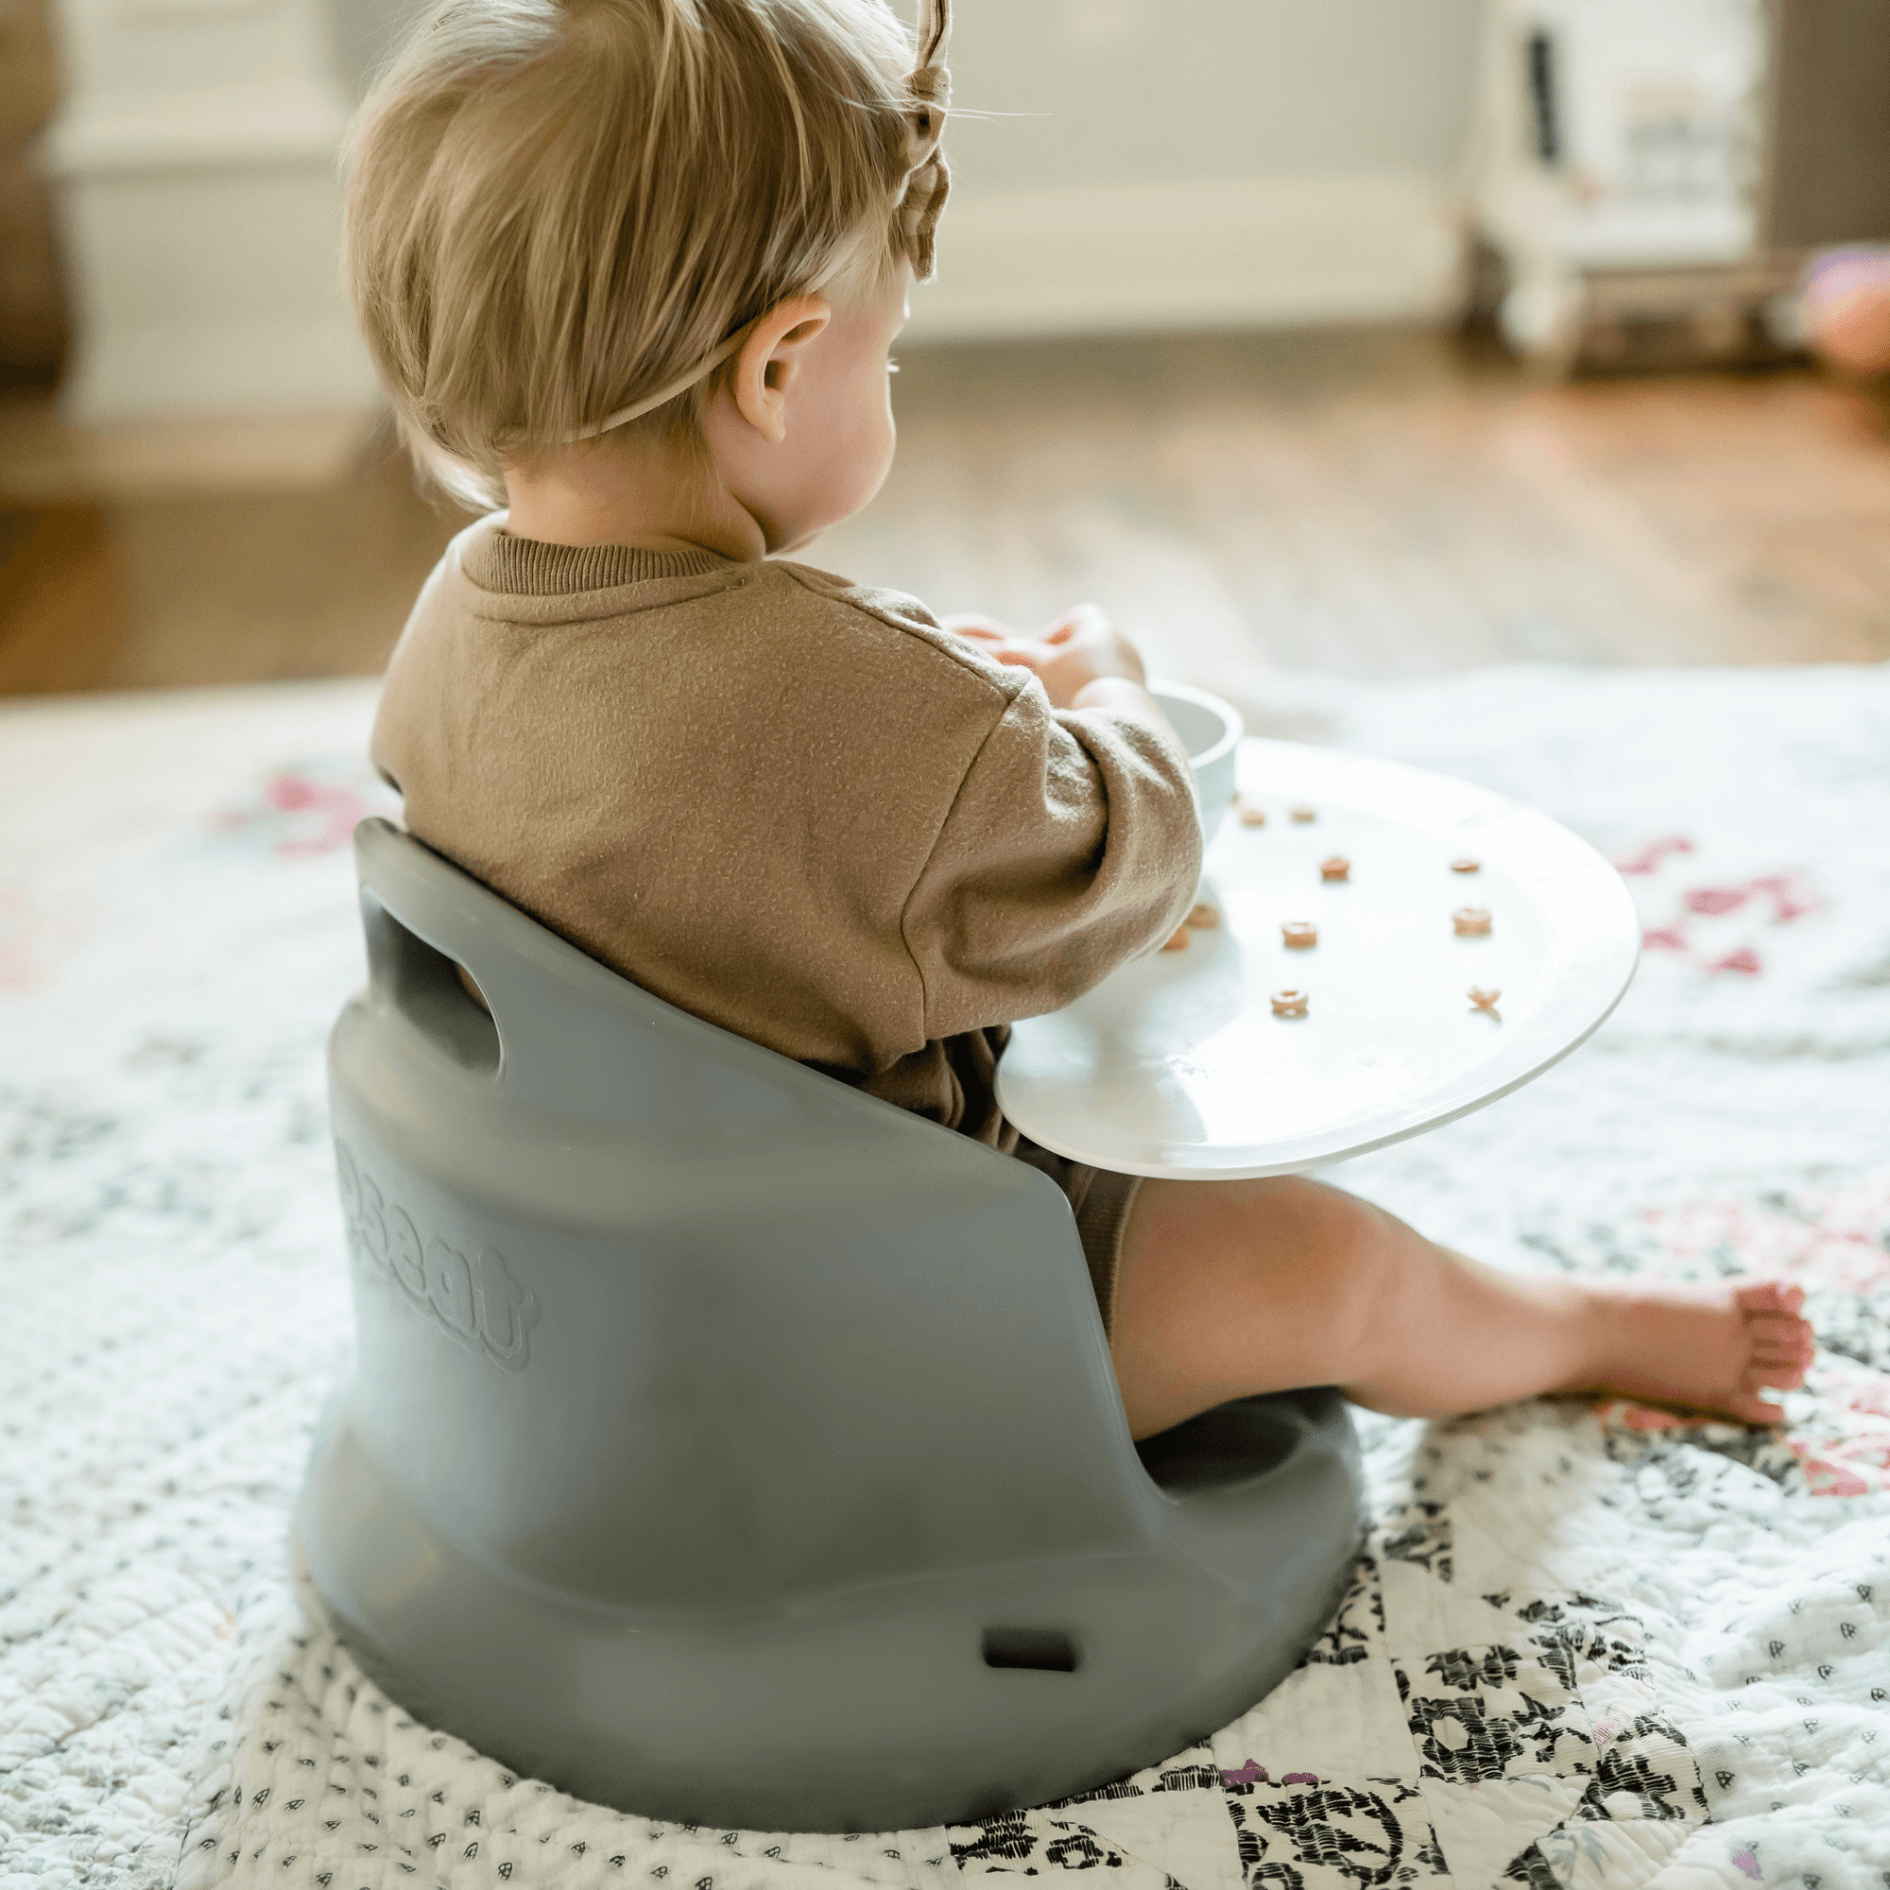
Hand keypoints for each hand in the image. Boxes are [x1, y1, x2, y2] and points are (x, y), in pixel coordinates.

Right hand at [954, 603, 1147, 708]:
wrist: (1115, 710)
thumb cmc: (1075, 681)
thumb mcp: (1043, 665)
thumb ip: (1024, 653)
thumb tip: (1005, 646)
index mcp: (1095, 622)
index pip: (1070, 621)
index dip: (1051, 638)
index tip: (1041, 658)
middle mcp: (1117, 635)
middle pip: (1084, 644)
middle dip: (1065, 660)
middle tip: (1049, 679)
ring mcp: (1130, 660)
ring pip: (1098, 664)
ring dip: (1081, 676)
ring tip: (1066, 697)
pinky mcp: (1138, 684)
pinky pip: (1112, 682)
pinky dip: (1097, 689)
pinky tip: (1086, 706)